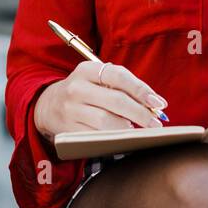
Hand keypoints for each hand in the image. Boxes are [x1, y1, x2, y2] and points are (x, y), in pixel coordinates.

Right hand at [34, 61, 167, 140]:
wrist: (48, 105)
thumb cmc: (84, 90)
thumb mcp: (96, 78)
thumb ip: (121, 85)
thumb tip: (153, 103)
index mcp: (87, 70)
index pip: (119, 76)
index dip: (141, 89)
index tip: (159, 103)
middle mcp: (77, 88)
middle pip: (116, 101)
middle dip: (141, 113)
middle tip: (156, 122)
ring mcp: (71, 110)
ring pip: (107, 121)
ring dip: (128, 127)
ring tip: (140, 130)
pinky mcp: (68, 130)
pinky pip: (96, 136)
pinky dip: (113, 138)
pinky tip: (122, 137)